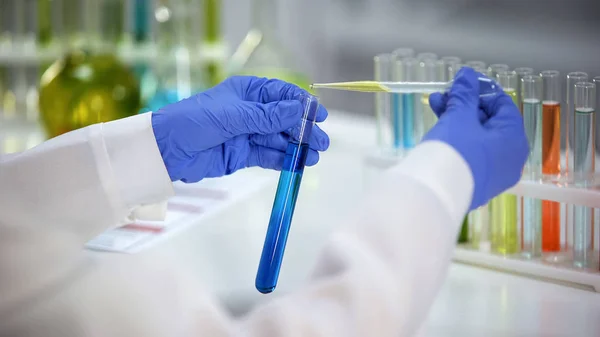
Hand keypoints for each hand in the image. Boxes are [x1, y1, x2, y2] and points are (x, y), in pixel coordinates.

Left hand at [151, 76, 329, 182]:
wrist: (166, 150)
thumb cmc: (194, 121)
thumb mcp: (232, 115)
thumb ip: (266, 116)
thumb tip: (296, 110)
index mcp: (247, 92)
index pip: (281, 94)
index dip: (301, 104)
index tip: (319, 116)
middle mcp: (250, 112)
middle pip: (284, 119)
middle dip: (304, 130)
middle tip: (322, 142)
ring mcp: (247, 134)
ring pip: (279, 139)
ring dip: (297, 147)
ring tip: (315, 156)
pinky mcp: (243, 155)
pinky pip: (268, 156)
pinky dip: (283, 159)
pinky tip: (298, 164)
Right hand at [424, 67, 527, 209]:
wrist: (435, 194)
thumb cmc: (455, 151)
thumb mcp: (459, 117)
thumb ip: (464, 94)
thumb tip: (467, 76)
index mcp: (514, 139)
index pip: (503, 105)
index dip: (482, 90)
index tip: (463, 81)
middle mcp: (509, 158)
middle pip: (488, 122)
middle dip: (464, 105)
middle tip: (444, 95)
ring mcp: (493, 173)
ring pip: (477, 138)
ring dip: (456, 119)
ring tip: (434, 105)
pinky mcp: (475, 183)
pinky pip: (470, 154)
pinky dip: (457, 139)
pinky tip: (438, 127)